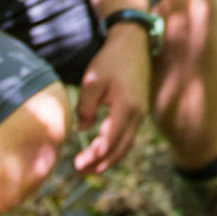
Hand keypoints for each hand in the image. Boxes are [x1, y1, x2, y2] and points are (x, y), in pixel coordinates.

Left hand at [74, 23, 151, 174]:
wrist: (133, 44)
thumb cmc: (111, 60)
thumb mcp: (92, 81)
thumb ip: (86, 107)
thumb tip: (83, 129)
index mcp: (126, 108)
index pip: (110, 141)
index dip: (94, 156)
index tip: (77, 164)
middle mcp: (137, 114)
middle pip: (120, 149)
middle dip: (101, 164)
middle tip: (81, 172)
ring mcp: (140, 113)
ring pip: (125, 144)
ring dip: (108, 158)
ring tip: (90, 168)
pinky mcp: (138, 111)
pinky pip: (127, 135)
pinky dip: (114, 147)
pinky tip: (101, 151)